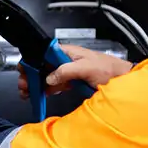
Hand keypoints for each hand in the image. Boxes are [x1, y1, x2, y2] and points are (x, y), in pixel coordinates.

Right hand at [17, 45, 132, 98]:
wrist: (122, 80)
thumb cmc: (109, 69)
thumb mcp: (86, 68)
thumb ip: (66, 71)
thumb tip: (50, 77)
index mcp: (68, 52)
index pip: (44, 54)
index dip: (32, 62)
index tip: (25, 72)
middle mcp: (66, 61)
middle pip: (43, 67)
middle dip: (32, 76)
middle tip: (24, 86)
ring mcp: (69, 72)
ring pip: (48, 77)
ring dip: (38, 85)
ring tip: (29, 93)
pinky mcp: (72, 82)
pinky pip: (56, 85)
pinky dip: (48, 90)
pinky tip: (42, 95)